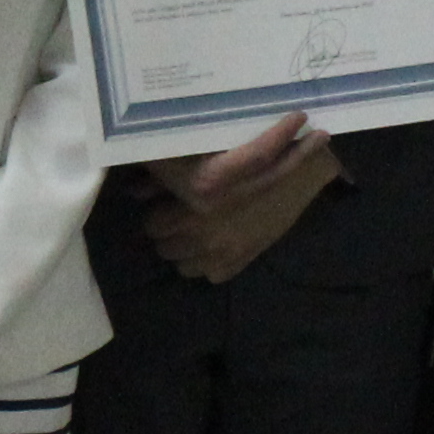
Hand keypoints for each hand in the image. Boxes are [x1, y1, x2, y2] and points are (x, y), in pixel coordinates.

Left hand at [144, 116, 340, 280]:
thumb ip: (166, 177)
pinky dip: (209, 263)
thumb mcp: (206, 160)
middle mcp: (203, 229)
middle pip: (164, 248)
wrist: (300, 176)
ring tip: (197, 235)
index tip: (167, 207)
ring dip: (186, 251)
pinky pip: (208, 274)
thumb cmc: (251, 159)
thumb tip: (134, 192)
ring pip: (183, 265)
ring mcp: (222, 251)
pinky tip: (217, 246)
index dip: (158, 214)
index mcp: (194, 199)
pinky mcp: (239, 263)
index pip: (152, 224)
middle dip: (169, 235)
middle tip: (181, 221)